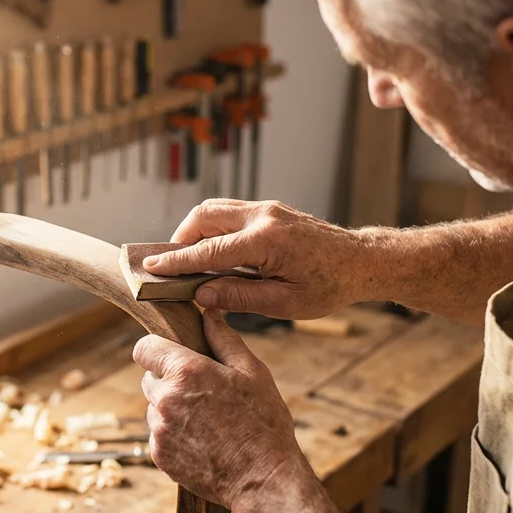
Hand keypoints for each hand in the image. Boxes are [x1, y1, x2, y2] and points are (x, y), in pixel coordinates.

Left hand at [134, 309, 306, 507]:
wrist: (263, 481)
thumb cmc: (264, 424)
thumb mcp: (252, 372)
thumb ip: (224, 339)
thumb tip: (208, 312)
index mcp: (185, 372)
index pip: (144, 347)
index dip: (158, 348)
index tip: (173, 354)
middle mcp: (165, 399)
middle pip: (149, 378)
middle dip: (170, 379)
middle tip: (203, 391)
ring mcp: (159, 430)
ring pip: (155, 407)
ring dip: (172, 408)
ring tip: (208, 420)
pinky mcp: (159, 456)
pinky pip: (159, 435)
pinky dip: (175, 434)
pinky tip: (203, 440)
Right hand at [143, 199, 362, 318]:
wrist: (361, 262)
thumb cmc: (328, 286)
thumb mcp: (284, 303)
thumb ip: (239, 297)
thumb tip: (201, 294)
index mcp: (266, 241)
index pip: (208, 250)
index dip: (176, 261)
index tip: (150, 267)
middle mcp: (263, 217)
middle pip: (204, 217)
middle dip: (180, 239)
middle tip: (169, 266)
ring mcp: (267, 209)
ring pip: (214, 210)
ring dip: (194, 231)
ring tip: (187, 261)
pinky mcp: (269, 210)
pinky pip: (229, 214)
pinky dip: (212, 229)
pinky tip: (213, 253)